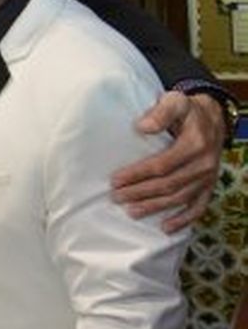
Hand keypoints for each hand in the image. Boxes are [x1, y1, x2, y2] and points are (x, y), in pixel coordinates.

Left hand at [111, 91, 224, 232]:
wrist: (212, 117)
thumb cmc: (187, 109)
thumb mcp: (174, 101)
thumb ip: (160, 113)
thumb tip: (142, 127)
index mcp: (195, 144)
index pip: (161, 165)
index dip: (137, 174)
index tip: (115, 180)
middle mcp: (204, 164)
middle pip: (168, 184)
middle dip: (140, 193)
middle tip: (116, 198)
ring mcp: (208, 177)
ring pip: (180, 198)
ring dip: (155, 207)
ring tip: (132, 212)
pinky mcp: (209, 185)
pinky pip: (199, 207)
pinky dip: (183, 220)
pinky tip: (166, 228)